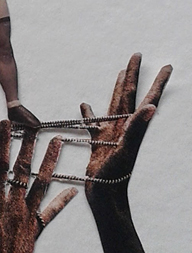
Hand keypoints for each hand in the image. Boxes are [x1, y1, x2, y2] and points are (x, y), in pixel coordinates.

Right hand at [0, 122, 76, 252]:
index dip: (2, 144)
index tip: (4, 124)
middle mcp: (15, 209)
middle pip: (22, 171)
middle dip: (27, 146)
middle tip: (34, 125)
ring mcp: (29, 220)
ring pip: (41, 185)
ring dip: (49, 162)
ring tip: (58, 142)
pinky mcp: (36, 231)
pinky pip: (51, 213)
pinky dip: (62, 201)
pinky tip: (73, 191)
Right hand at [80, 53, 171, 205]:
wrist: (105, 197)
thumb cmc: (115, 177)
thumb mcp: (126, 151)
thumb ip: (137, 128)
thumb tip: (152, 107)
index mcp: (132, 125)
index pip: (147, 98)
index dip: (156, 81)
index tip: (167, 66)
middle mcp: (124, 126)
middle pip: (130, 94)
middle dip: (134, 75)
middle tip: (137, 55)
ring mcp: (111, 133)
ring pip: (115, 104)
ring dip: (118, 88)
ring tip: (120, 73)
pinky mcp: (99, 141)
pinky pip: (94, 122)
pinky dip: (89, 113)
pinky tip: (85, 105)